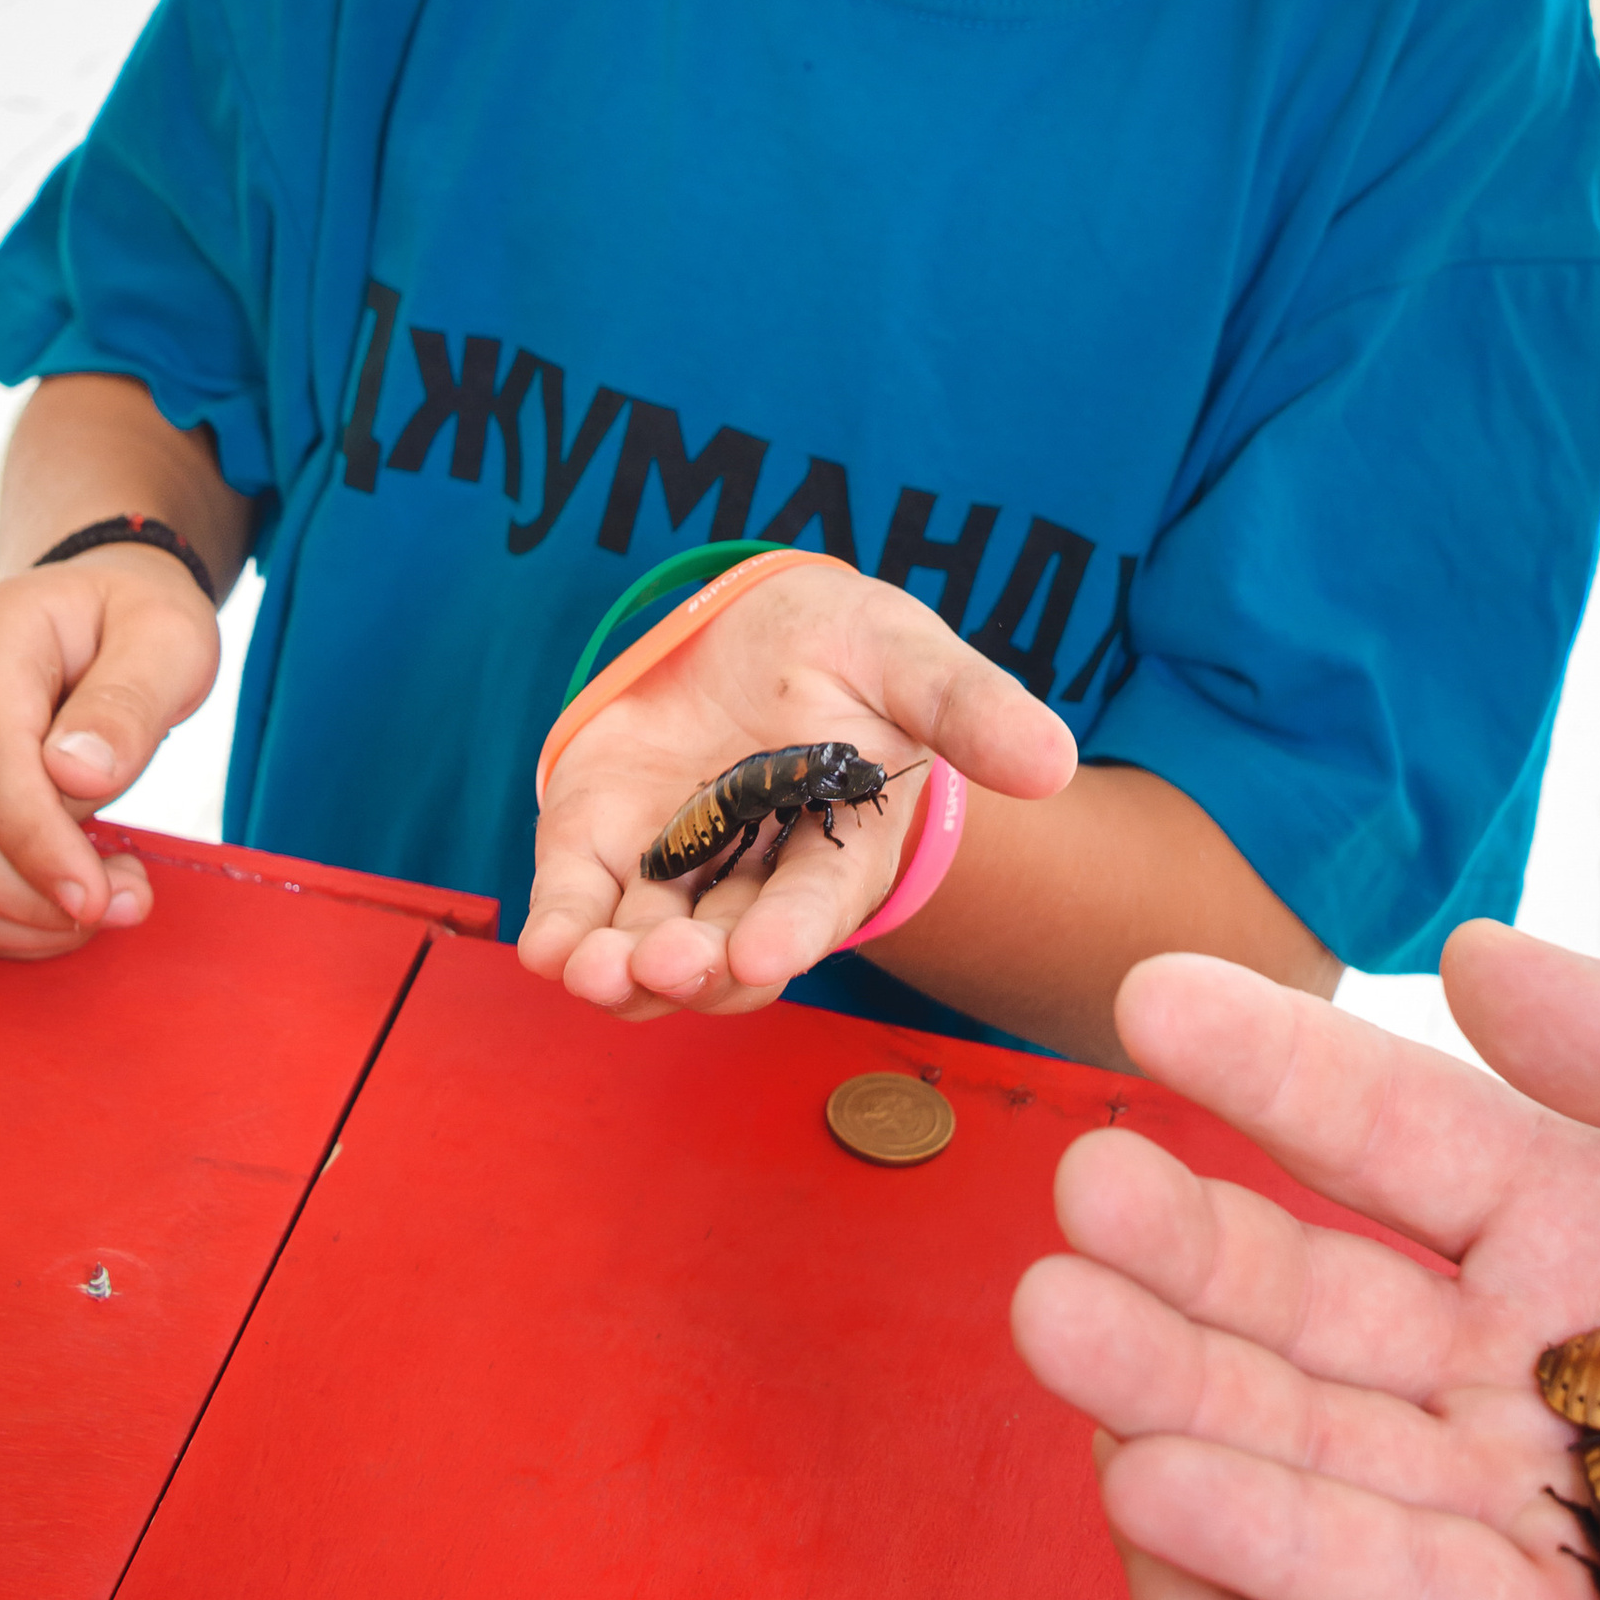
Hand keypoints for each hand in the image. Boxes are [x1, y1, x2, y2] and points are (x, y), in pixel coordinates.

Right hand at [0, 549, 219, 956]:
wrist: (100, 610)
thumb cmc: (137, 621)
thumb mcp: (169, 638)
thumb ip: (130, 702)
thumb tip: (78, 777)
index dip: (34, 839)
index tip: (96, 895)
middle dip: (26, 894)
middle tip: (123, 905)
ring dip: (11, 917)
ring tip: (107, 903)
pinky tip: (66, 905)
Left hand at [516, 555, 1071, 1021]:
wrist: (746, 626)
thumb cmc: (844, 649)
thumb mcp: (909, 658)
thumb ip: (970, 708)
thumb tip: (1054, 761)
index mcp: (839, 850)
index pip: (817, 904)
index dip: (792, 932)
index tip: (768, 954)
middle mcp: (756, 882)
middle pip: (728, 948)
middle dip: (698, 965)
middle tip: (668, 965)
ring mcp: (675, 873)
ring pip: (649, 948)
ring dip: (621, 972)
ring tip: (595, 973)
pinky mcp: (602, 849)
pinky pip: (578, 905)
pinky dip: (559, 933)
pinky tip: (545, 949)